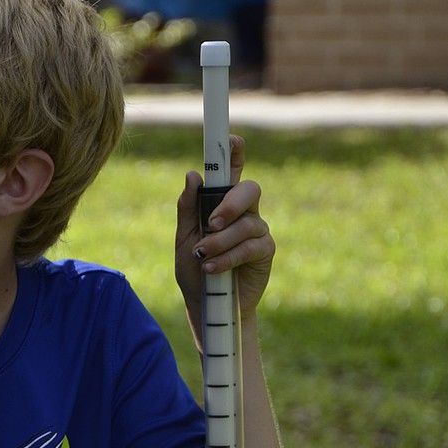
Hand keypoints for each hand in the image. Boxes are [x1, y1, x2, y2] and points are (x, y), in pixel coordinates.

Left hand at [175, 135, 274, 341]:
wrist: (206, 309)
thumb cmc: (195, 273)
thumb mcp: (183, 240)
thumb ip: (187, 210)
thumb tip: (192, 175)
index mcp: (222, 204)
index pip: (232, 172)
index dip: (235, 152)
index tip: (233, 138)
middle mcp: (244, 212)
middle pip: (249, 189)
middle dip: (231, 203)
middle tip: (212, 222)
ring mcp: (257, 231)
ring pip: (246, 223)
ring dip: (221, 241)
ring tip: (203, 257)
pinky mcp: (264, 252)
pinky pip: (250, 247)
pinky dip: (228, 257)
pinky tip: (212, 268)